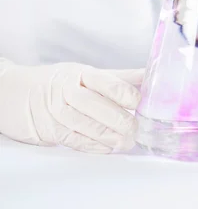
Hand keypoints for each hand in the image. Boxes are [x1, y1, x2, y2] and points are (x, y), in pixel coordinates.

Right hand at [0, 60, 143, 153]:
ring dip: (109, 136)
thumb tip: (150, 75)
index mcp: (82, 73)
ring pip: (86, 126)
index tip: (140, 102)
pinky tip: (108, 148)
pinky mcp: (52, 131)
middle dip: (119, 119)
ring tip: (127, 141)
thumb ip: (120, 77)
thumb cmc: (64, 83)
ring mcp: (58, 112)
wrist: (24, 94)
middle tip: (136, 128)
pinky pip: (76, 141)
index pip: (107, 82)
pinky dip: (94, 146)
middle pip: (96, 105)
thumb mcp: (89, 74)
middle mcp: (68, 91)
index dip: (125, 93)